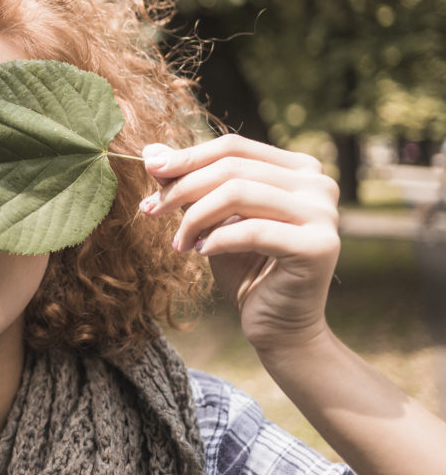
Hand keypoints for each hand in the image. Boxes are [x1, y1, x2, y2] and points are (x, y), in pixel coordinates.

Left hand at [139, 134, 340, 351]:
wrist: (278, 326)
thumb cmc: (245, 267)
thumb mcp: (212, 218)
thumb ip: (190, 183)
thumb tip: (151, 151)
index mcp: (299, 168)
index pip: (233, 147)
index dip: (187, 157)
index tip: (149, 170)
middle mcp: (319, 184)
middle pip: (233, 168)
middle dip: (182, 187)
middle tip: (150, 209)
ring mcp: (324, 214)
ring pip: (239, 193)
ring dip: (195, 216)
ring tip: (179, 241)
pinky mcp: (319, 246)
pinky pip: (252, 231)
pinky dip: (218, 240)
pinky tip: (202, 252)